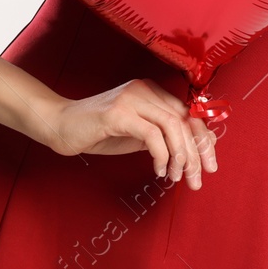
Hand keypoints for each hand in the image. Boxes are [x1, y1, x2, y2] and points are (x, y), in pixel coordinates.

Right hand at [37, 78, 218, 189]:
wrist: (58, 125)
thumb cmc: (97, 131)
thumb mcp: (137, 134)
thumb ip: (161, 136)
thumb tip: (192, 151)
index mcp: (152, 92)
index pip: (189, 113)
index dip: (203, 138)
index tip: (209, 164)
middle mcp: (146, 90)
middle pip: (185, 119)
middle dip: (197, 152)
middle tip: (198, 178)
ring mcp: (132, 99)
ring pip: (173, 125)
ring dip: (181, 156)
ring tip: (177, 177)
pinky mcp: (118, 113)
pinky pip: (152, 135)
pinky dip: (161, 155)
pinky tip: (159, 171)